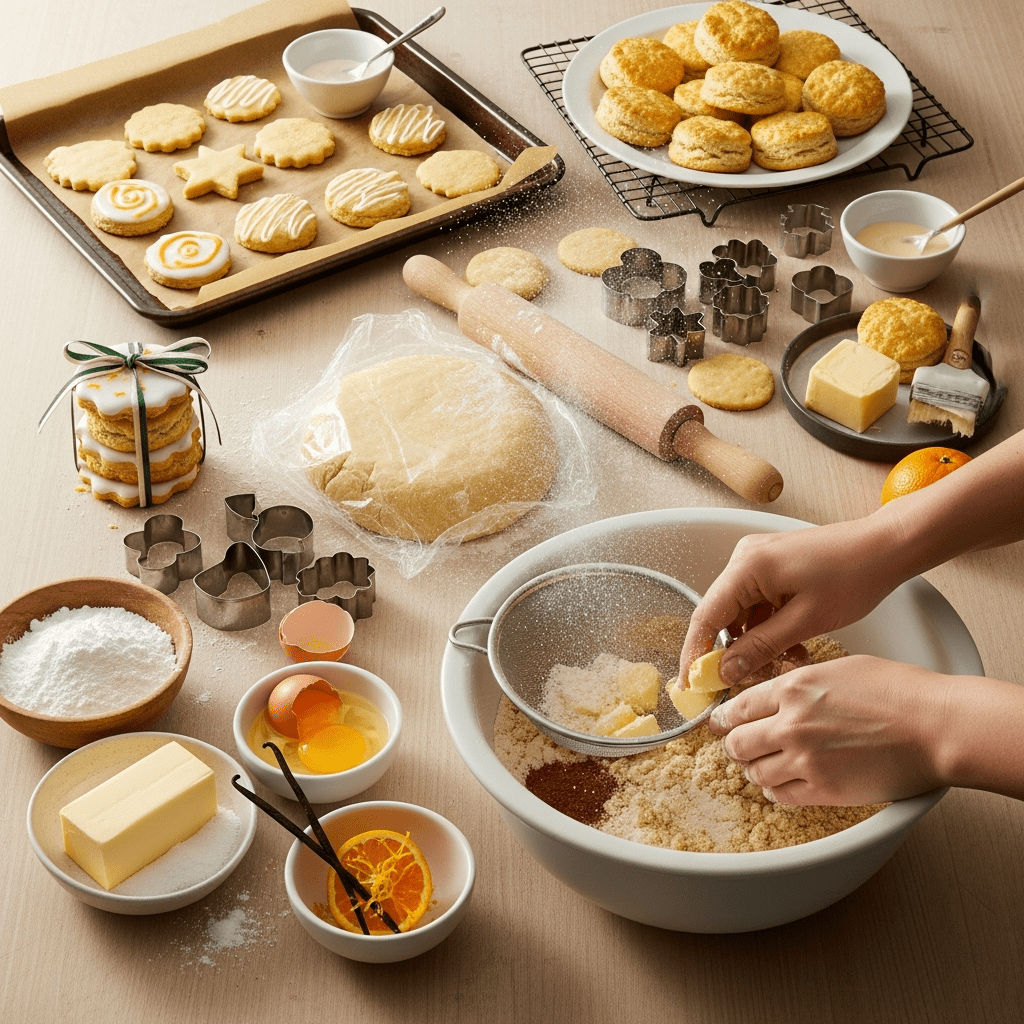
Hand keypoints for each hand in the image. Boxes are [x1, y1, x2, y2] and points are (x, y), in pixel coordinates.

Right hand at [680, 518, 907, 685]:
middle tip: (749, 681)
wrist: (886, 547)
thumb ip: (761, 647)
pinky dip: (769, 629)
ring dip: (757, 643)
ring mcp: (757, 561)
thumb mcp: (806, 621)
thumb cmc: (854, 576)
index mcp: (747, 567)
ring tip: (786, 662)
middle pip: (722, 616)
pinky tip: (792, 647)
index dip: (695, 654)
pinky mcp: (771, 567)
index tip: (690, 685)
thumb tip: (726, 671)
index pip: (706, 617)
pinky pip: (758, 605)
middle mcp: (744, 559)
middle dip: (734, 652)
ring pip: (741, 614)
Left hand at [706, 655, 947, 805]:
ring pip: (755, 772)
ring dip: (756, 769)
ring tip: (767, 765)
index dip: (726, 717)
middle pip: (737, 742)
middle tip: (740, 746)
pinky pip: (781, 795)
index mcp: (793, 688)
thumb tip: (778, 694)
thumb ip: (800, 684)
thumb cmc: (897, 691)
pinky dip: (777, 790)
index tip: (722, 723)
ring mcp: (806, 760)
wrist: (935, 726)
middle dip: (735, 745)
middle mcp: (791, 723)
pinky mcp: (824, 790)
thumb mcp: (838, 670)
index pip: (739, 706)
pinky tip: (785, 783)